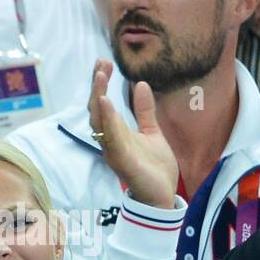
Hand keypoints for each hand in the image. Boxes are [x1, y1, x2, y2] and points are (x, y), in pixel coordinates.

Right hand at [88, 59, 176, 208]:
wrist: (163, 196)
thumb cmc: (154, 168)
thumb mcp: (152, 132)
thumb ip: (145, 111)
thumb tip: (141, 84)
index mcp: (116, 133)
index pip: (103, 105)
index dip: (101, 84)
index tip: (104, 63)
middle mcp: (110, 141)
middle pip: (96, 110)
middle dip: (97, 86)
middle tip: (101, 64)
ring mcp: (114, 151)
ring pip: (99, 122)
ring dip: (98, 98)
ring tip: (100, 76)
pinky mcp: (122, 161)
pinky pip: (111, 138)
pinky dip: (108, 120)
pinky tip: (107, 103)